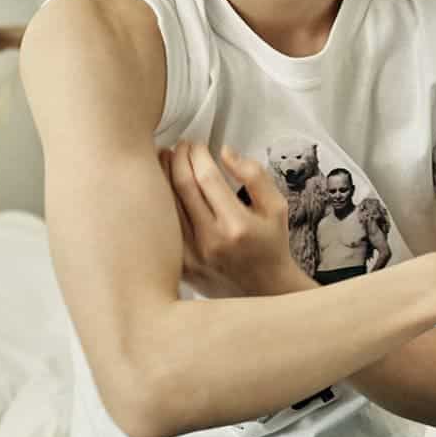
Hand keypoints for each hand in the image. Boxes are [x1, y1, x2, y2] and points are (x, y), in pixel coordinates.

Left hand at [158, 141, 294, 296]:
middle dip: (179, 157)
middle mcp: (212, 241)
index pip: (207, 177)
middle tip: (180, 146)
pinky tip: (159, 188)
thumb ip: (254, 175)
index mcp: (238, 225)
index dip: (198, 154)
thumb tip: (226, 152)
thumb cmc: (271, 246)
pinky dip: (159, 204)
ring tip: (165, 158)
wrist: (265, 291)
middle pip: (183, 186)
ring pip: (167, 205)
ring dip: (163, 175)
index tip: (197, 144)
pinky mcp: (181, 266)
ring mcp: (193, 256)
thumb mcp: (276, 206)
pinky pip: (164, 227)